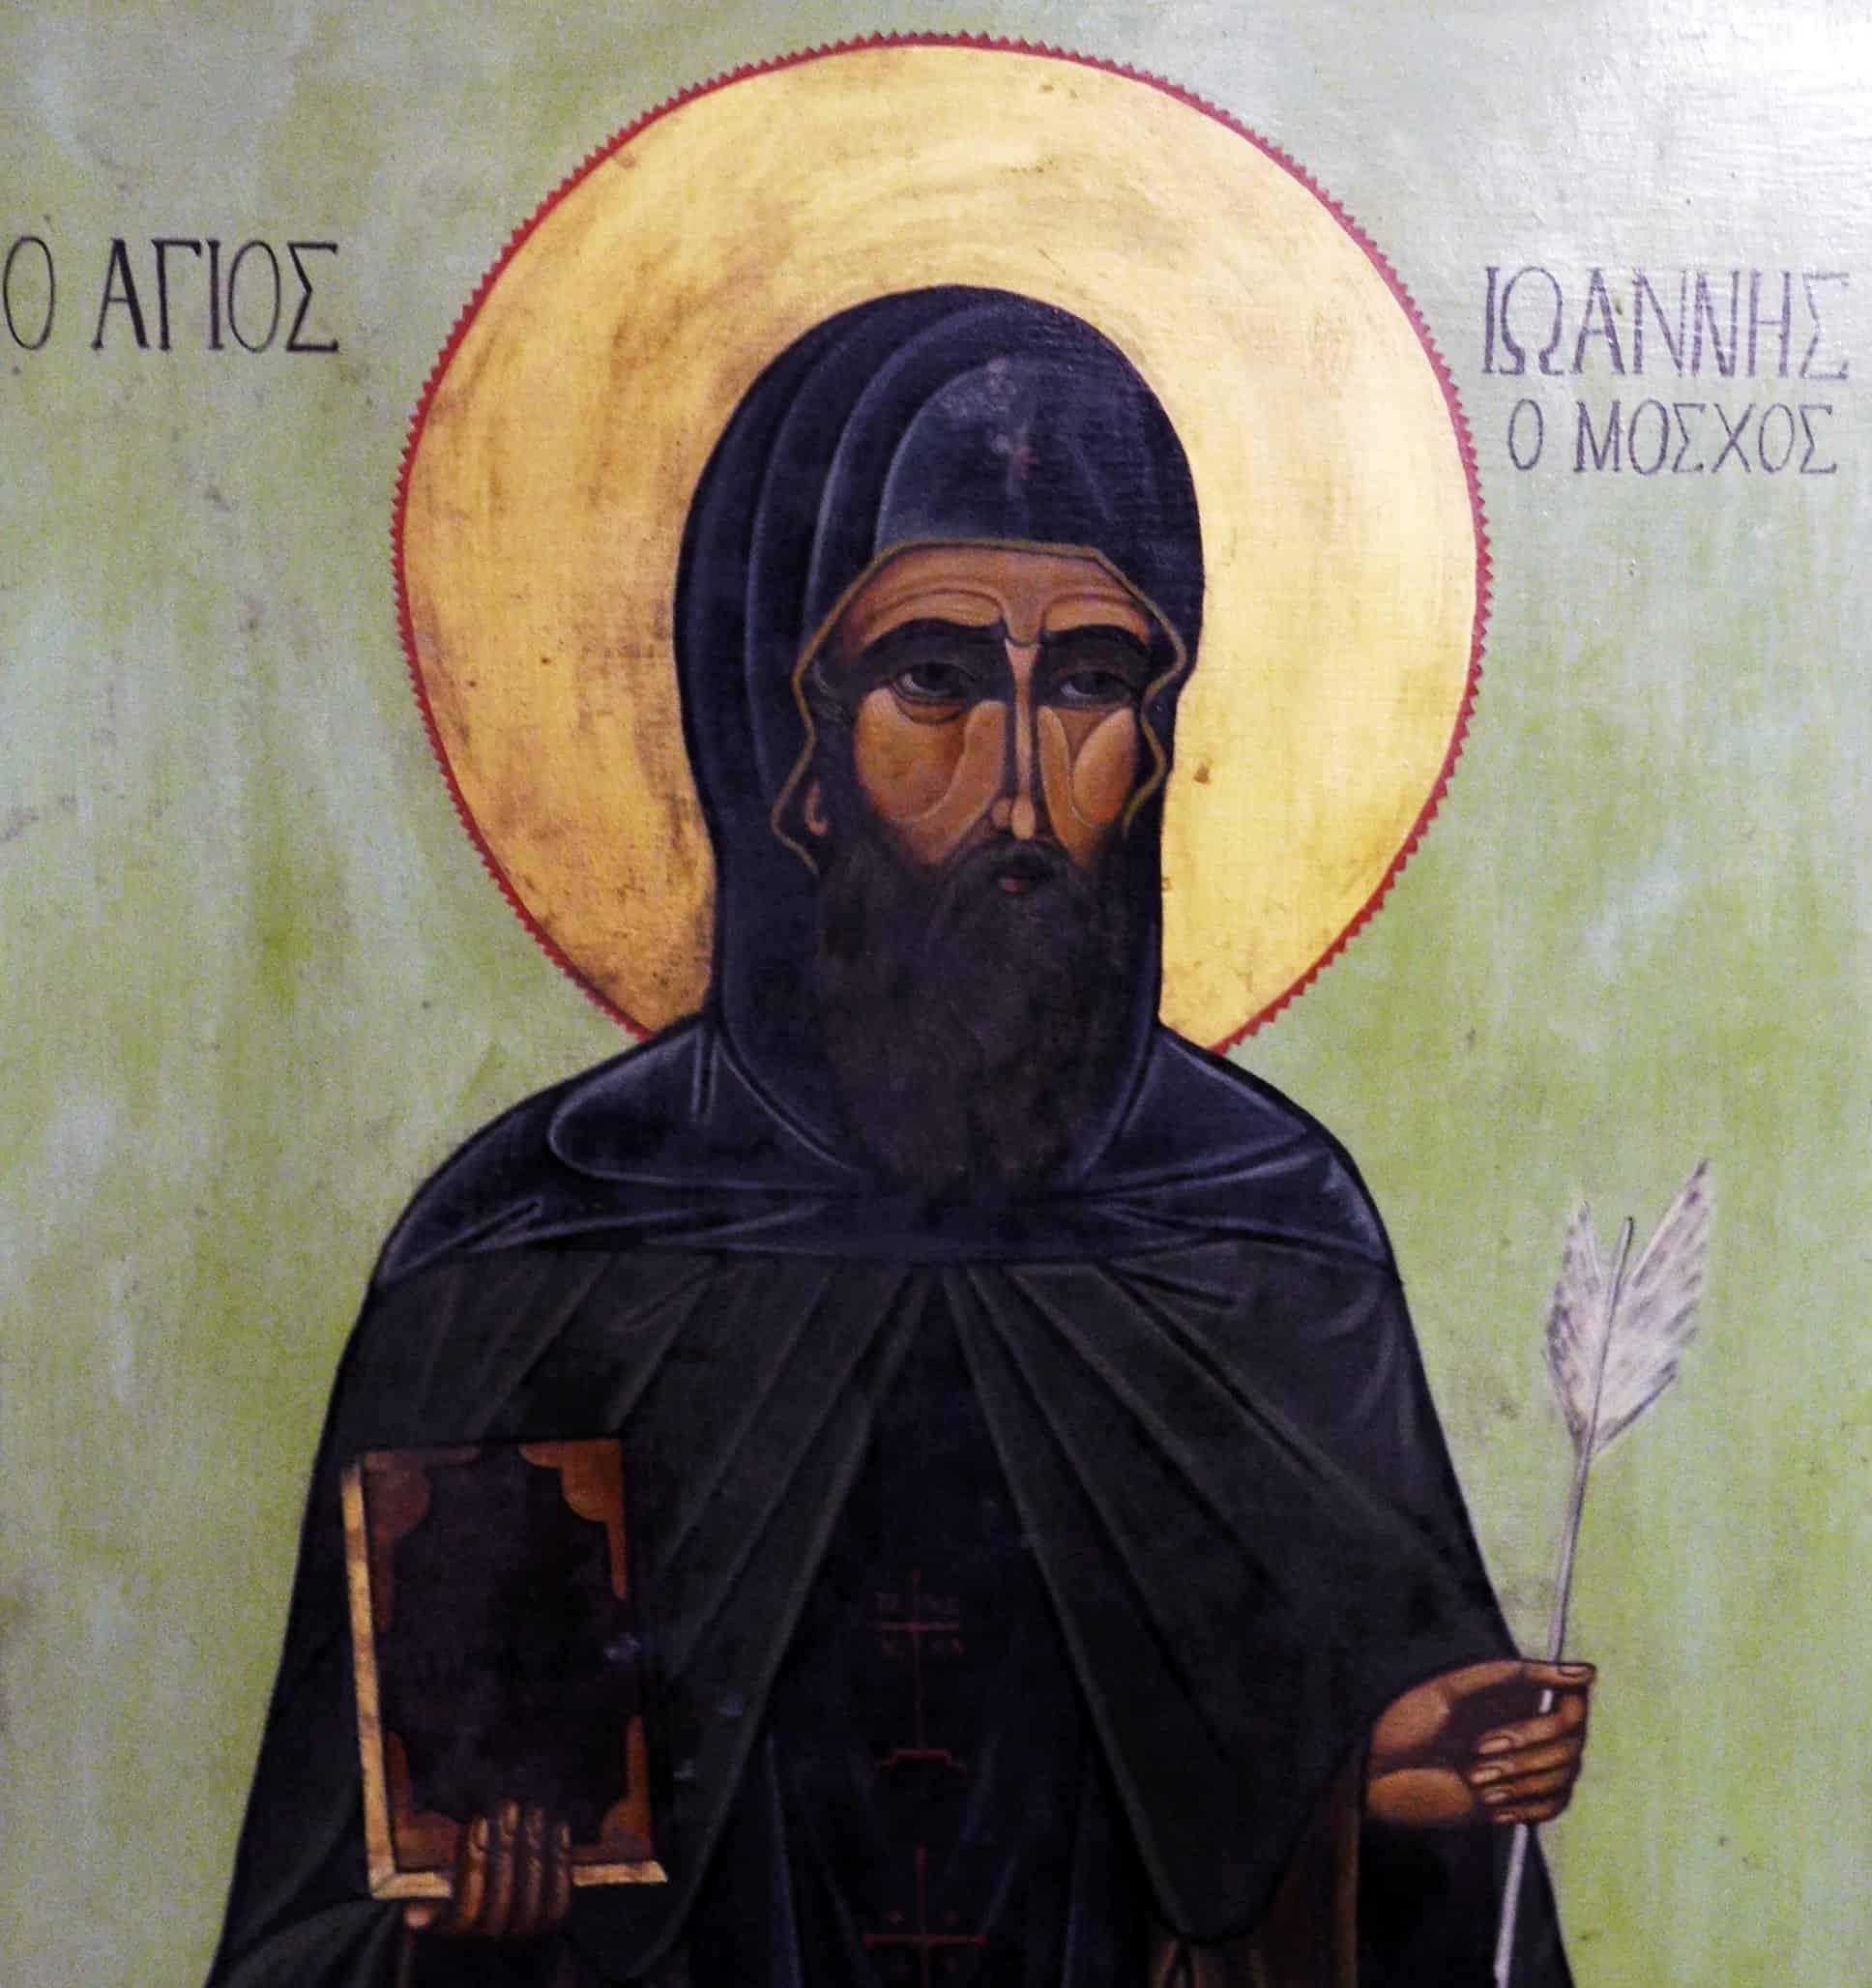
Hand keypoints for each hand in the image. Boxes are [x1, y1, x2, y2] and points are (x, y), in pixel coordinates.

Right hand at [403, 1800, 572, 1940]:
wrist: (492, 1890)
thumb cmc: (457, 1876)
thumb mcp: (437, 1886)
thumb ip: (427, 1895)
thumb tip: (411, 1917)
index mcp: (457, 1928)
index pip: (466, 1908)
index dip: (473, 1863)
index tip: (477, 1819)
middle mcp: (490, 1936)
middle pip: (501, 1901)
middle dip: (506, 1849)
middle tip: (509, 1805)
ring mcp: (522, 1931)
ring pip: (531, 1901)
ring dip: (534, 1850)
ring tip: (532, 1810)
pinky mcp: (549, 1920)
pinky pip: (559, 1898)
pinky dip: (561, 1861)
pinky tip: (558, 1825)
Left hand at [1364, 1659, 1593, 1829]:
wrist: (1376, 1776)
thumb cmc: (1406, 1722)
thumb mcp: (1453, 1689)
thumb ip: (1516, 1676)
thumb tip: (1585, 1671)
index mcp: (1512, 1696)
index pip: (1575, 1705)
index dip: (1568, 1712)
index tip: (1544, 1715)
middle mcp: (1524, 1728)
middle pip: (1571, 1743)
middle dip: (1526, 1747)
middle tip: (1476, 1750)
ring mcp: (1521, 1767)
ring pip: (1564, 1775)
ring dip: (1521, 1777)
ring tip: (1474, 1775)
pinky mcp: (1514, 1801)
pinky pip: (1553, 1805)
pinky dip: (1529, 1803)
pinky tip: (1491, 1799)